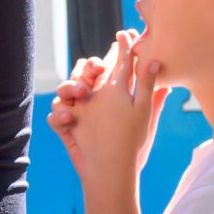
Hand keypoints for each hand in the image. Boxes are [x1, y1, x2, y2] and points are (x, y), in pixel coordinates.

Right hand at [55, 30, 164, 186]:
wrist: (112, 175)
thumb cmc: (131, 146)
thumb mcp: (142, 116)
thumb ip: (148, 89)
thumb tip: (158, 63)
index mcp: (112, 93)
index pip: (110, 66)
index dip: (114, 52)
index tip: (121, 38)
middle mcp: (92, 98)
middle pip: (82, 73)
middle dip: (85, 69)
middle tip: (93, 73)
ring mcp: (76, 112)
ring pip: (65, 90)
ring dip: (68, 88)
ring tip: (78, 95)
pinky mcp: (65, 127)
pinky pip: (54, 116)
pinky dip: (58, 116)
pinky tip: (67, 118)